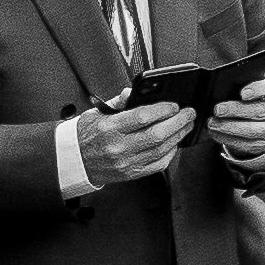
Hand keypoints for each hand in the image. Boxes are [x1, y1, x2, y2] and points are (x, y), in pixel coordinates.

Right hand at [76, 100, 193, 187]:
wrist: (75, 161)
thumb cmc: (86, 135)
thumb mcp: (97, 112)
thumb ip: (119, 101)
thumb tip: (134, 91)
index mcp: (109, 128)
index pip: (142, 117)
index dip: (163, 110)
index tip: (174, 105)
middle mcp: (118, 147)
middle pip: (157, 135)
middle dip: (178, 122)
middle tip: (189, 113)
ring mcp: (126, 163)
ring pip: (161, 150)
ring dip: (178, 136)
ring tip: (186, 125)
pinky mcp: (131, 173)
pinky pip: (158, 165)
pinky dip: (171, 153)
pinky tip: (175, 143)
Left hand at [209, 76, 264, 175]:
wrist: (261, 116)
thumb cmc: (251, 96)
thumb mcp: (249, 84)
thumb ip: (240, 83)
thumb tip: (220, 89)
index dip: (258, 90)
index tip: (242, 94)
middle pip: (260, 111)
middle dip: (236, 111)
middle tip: (217, 110)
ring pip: (254, 130)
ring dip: (230, 127)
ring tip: (212, 123)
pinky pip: (248, 144)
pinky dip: (229, 139)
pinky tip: (215, 133)